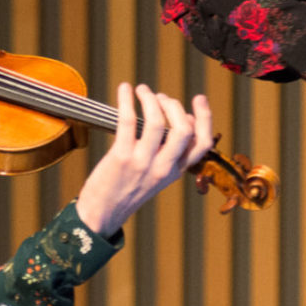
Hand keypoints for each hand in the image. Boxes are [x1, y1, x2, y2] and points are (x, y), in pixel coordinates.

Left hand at [75, 85, 214, 233]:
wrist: (101, 215)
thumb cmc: (126, 191)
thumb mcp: (156, 176)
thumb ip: (169, 153)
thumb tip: (182, 120)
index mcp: (175, 171)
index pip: (202, 144)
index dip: (204, 117)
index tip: (198, 99)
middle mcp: (163, 168)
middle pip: (184, 129)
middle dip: (174, 106)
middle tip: (161, 97)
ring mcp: (143, 163)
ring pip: (158, 122)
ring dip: (150, 99)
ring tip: (142, 90)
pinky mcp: (121, 157)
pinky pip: (128, 121)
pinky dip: (127, 100)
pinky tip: (125, 90)